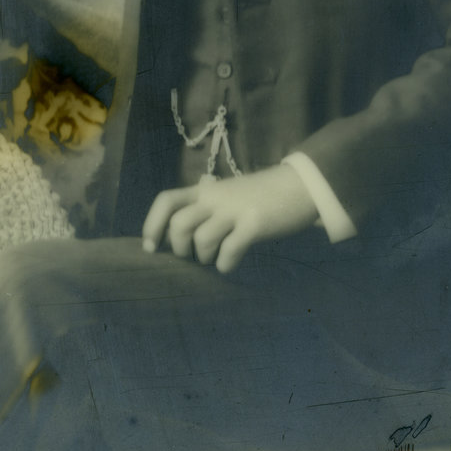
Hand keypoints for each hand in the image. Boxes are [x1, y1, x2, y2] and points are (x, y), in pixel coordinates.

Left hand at [141, 164, 318, 273]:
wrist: (299, 185)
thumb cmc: (261, 195)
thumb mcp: (228, 192)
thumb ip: (207, 202)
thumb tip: (185, 215)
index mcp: (206, 191)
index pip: (166, 200)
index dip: (152, 224)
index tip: (150, 247)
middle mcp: (216, 198)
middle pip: (179, 224)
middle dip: (180, 248)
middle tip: (192, 256)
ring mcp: (235, 210)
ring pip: (201, 239)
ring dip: (204, 258)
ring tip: (214, 259)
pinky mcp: (255, 223)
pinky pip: (229, 250)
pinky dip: (225, 264)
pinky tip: (230, 263)